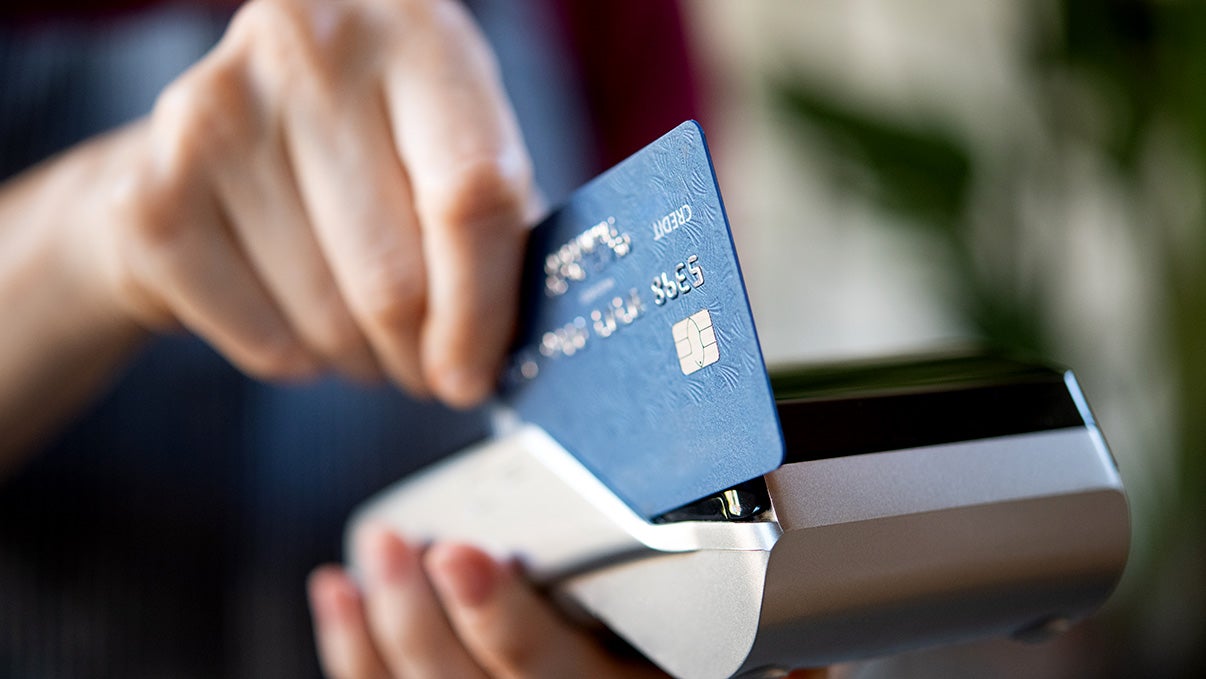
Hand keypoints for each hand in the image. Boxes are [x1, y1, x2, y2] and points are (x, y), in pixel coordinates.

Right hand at [96, 0, 534, 404]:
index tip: (476, 376)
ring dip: (360, 359)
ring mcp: (217, 114)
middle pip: (395, 276)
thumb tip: (510, 352)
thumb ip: (496, 228)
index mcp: (413, 28)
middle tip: (424, 366)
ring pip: (328, 322)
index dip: (483, 311)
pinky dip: (293, 358)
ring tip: (359, 328)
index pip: (470, 194)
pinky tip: (291, 313)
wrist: (216, 139)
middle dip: (419, 355)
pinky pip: (262, 340)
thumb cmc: (366, 150)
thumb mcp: (450, 150)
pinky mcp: (150, 193)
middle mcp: (309, 47)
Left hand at [307, 526, 668, 677]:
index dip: (491, 611)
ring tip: (367, 553)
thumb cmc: (636, 644)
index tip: (459, 555)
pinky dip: (351, 645)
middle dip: (414, 612)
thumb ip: (630, 568)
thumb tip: (616, 485)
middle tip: (391, 543)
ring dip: (373, 621)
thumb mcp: (655, 617)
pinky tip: (339, 594)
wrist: (598, 675)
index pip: (534, 657)